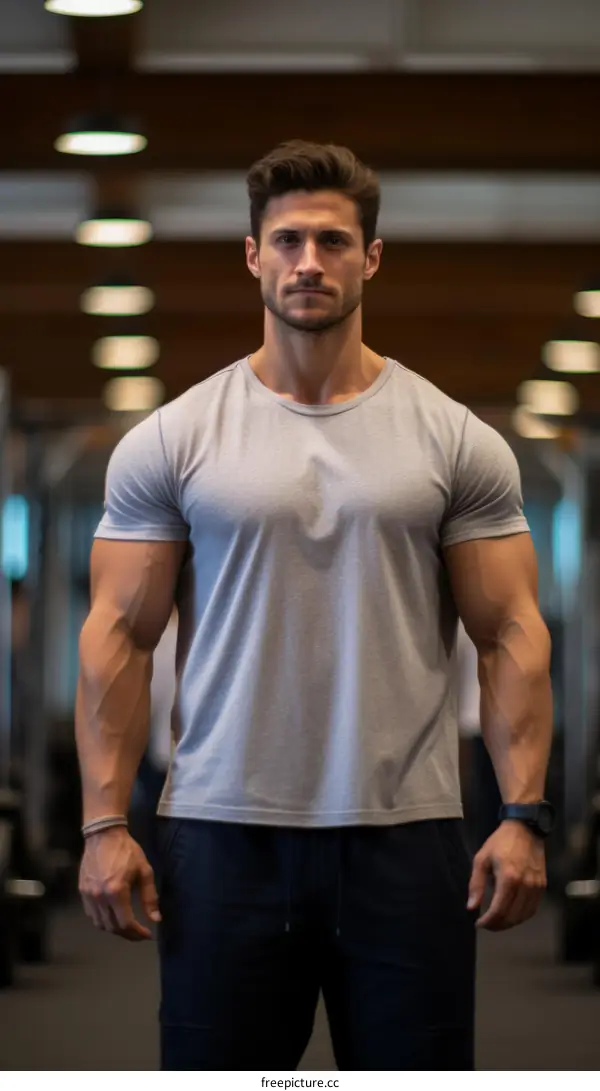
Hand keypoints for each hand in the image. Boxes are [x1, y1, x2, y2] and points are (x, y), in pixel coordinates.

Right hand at [79, 826, 160, 941]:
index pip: (126, 923)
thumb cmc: (127, 851)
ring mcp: (88, 895)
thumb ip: (150, 897)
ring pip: (100, 923)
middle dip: (128, 934)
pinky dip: (102, 920)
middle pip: (112, 927)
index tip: (147, 934)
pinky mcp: (82, 891)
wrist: (103, 835)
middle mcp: (99, 897)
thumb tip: (155, 919)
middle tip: (139, 933)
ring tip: (127, 926)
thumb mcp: (144, 870)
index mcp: (116, 892)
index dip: (138, 933)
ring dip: (114, 929)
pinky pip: (91, 914)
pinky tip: (112, 916)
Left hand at [467, 821, 546, 930]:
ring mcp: (536, 886)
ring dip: (510, 923)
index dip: (488, 921)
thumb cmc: (500, 842)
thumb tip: (471, 907)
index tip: (479, 924)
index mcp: (508, 878)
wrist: (525, 829)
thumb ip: (476, 884)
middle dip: (498, 925)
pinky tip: (512, 915)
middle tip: (487, 925)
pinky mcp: (542, 885)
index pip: (499, 910)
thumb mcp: (482, 859)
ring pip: (524, 916)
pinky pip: (533, 908)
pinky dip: (522, 916)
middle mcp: (525, 885)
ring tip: (498, 922)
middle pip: (512, 916)